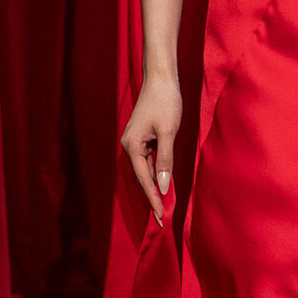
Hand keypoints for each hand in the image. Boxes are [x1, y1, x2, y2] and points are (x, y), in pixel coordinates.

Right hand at [122, 72, 181, 225]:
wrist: (161, 79)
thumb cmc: (165, 102)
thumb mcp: (168, 132)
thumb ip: (165, 160)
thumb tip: (163, 185)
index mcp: (132, 146)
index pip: (144, 180)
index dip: (153, 200)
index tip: (160, 218)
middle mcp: (129, 146)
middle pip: (142, 178)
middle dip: (153, 198)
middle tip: (162, 219)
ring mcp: (135, 142)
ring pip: (145, 171)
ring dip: (155, 187)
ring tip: (164, 206)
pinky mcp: (142, 138)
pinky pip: (149, 161)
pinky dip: (156, 173)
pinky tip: (163, 184)